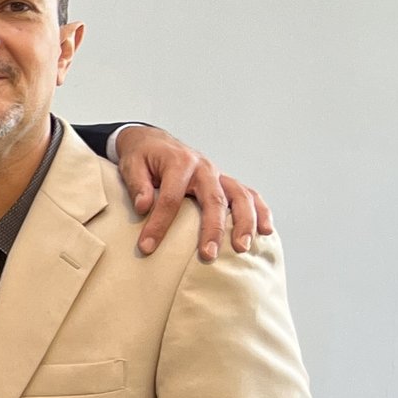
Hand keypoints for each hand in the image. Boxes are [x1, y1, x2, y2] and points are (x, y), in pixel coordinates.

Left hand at [112, 125, 272, 261]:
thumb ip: (137, 185)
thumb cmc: (143, 157)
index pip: (171, 198)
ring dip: (244, 223)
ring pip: (240, 197)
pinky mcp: (226, 182)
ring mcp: (219, 175)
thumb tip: (143, 206)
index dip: (159, 224)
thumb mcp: (131, 165)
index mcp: (179, 162)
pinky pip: (249, 196)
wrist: (155, 142)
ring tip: (242, 248)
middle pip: (214, 199)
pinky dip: (261, 212)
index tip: (147, 247)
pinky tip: (266, 231)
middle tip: (208, 255)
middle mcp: (204, 168)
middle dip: (212, 229)